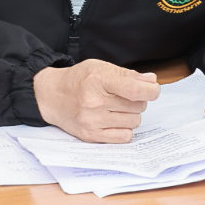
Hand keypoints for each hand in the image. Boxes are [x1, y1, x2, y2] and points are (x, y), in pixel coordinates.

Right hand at [34, 60, 160, 142]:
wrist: (51, 96)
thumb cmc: (78, 79)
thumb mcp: (100, 67)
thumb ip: (127, 74)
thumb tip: (151, 82)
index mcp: (98, 80)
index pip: (135, 90)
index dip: (151, 90)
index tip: (153, 89)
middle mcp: (94, 102)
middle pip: (138, 106)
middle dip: (137, 100)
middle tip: (123, 95)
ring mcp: (92, 121)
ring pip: (134, 122)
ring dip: (131, 114)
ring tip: (116, 107)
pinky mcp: (91, 136)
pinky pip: (124, 137)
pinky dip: (124, 128)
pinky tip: (114, 120)